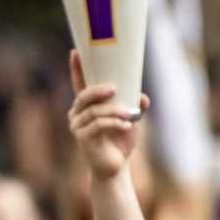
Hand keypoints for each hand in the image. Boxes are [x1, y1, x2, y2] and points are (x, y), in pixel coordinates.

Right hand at [67, 52, 143, 181]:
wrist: (115, 167)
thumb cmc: (120, 140)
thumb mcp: (130, 119)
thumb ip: (135, 106)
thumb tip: (143, 98)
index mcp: (86, 106)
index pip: (79, 84)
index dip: (77, 68)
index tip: (76, 52)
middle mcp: (77, 114)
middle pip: (84, 96)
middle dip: (98, 90)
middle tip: (114, 88)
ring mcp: (77, 127)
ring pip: (93, 112)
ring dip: (114, 111)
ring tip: (130, 114)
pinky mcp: (83, 139)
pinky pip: (97, 126)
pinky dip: (113, 124)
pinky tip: (126, 126)